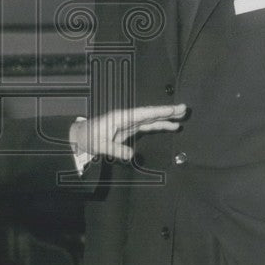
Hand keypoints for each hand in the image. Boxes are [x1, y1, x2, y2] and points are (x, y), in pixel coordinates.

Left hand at [70, 104, 186, 161]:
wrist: (80, 136)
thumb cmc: (88, 137)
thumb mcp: (99, 145)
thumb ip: (115, 150)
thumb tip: (131, 155)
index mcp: (121, 117)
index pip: (144, 114)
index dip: (160, 111)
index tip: (174, 109)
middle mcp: (127, 117)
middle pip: (151, 114)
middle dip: (167, 111)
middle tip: (184, 109)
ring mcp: (129, 122)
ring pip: (151, 119)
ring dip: (166, 118)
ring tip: (181, 118)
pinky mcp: (129, 129)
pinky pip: (147, 126)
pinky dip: (159, 125)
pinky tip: (169, 126)